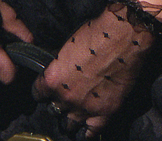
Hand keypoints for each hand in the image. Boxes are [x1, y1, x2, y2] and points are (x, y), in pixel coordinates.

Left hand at [32, 0, 161, 137]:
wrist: (123, 34)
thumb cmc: (96, 32)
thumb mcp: (68, 44)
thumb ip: (60, 63)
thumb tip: (57, 68)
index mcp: (53, 80)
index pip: (38, 93)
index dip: (43, 90)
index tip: (47, 88)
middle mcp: (66, 98)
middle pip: (54, 110)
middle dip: (58, 103)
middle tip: (66, 96)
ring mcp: (85, 107)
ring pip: (70, 124)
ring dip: (71, 117)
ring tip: (76, 110)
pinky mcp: (105, 112)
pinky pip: (91, 132)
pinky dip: (87, 131)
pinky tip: (86, 128)